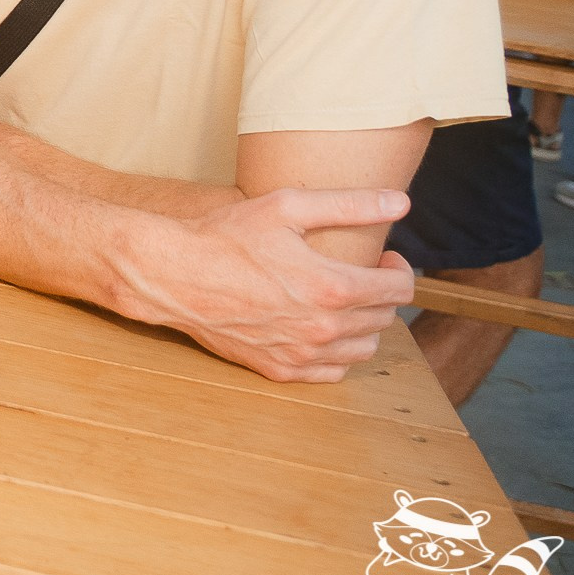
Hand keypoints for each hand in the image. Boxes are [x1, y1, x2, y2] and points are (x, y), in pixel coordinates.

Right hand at [114, 188, 415, 382]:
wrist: (172, 275)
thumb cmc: (224, 237)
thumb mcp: (286, 207)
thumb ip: (350, 205)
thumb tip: (401, 202)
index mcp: (332, 288)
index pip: (399, 289)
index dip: (398, 269)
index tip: (383, 259)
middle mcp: (323, 328)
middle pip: (384, 318)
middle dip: (380, 293)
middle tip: (359, 274)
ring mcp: (301, 354)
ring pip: (364, 349)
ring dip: (363, 325)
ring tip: (340, 302)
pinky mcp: (279, 370)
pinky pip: (332, 372)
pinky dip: (336, 353)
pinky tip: (317, 328)